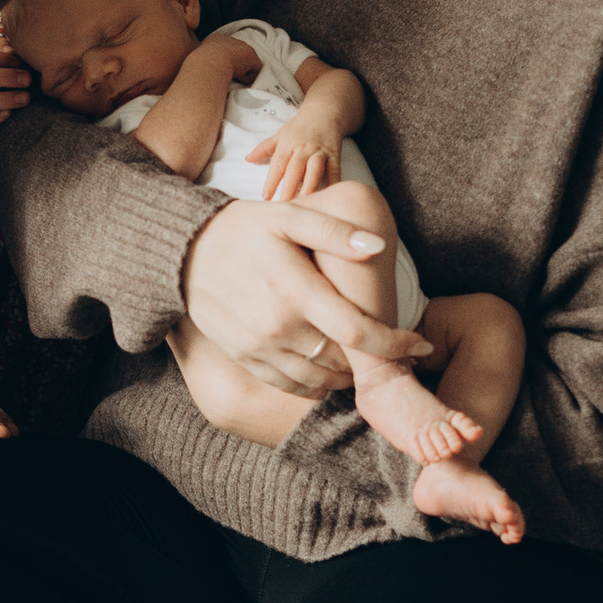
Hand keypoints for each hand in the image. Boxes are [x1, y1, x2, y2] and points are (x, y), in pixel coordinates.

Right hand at [178, 194, 430, 399]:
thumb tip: (375, 247)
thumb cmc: (243, 229)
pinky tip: (328, 369)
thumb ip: (333, 232)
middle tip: (393, 352)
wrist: (184, 253)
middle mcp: (277, 327)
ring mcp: (258, 348)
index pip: (357, 333)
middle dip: (373, 362)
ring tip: (362, 361)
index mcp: (295, 291)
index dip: (395, 345)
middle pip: (343, 362)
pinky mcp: (245, 359)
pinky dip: (316, 385)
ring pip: (319, 381)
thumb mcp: (288, 217)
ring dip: (346, 376)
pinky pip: (290, 386)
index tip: (419, 346)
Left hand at [245, 113, 343, 203]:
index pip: (278, 165)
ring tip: (306, 202)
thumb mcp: (279, 136)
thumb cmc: (298, 128)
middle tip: (285, 205)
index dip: (271, 181)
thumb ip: (263, 149)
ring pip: (315, 170)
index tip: (266, 196)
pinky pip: (335, 170)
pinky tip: (330, 195)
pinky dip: (334, 182)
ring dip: (310, 186)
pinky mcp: (334, 155)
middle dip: (290, 187)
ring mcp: (319, 152)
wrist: (323, 113)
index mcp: (287, 145)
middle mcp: (303, 149)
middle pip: (296, 169)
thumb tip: (247, 159)